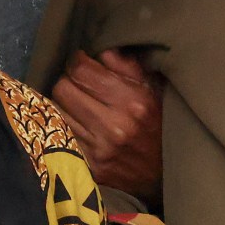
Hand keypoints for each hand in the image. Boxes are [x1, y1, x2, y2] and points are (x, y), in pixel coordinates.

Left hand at [54, 48, 164, 196]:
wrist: (169, 173)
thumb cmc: (164, 124)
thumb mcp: (158, 90)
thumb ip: (130, 67)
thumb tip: (101, 51)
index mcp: (132, 101)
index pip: (81, 70)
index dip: (78, 61)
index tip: (83, 63)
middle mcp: (113, 124)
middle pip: (62, 88)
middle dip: (69, 82)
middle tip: (80, 84)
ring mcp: (98, 148)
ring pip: (56, 110)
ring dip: (64, 104)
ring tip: (79, 104)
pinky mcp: (88, 165)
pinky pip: (60, 134)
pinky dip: (65, 125)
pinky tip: (78, 124)